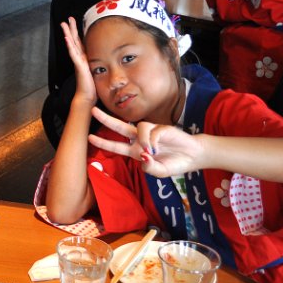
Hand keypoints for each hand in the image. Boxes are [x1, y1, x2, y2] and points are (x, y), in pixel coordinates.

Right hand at [62, 18, 97, 107]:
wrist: (87, 96)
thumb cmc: (92, 87)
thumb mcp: (96, 72)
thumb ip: (97, 65)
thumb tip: (105, 60)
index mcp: (84, 59)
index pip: (79, 43)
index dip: (77, 33)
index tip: (75, 24)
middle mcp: (79, 58)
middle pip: (74, 40)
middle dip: (71, 29)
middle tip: (67, 19)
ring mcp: (78, 61)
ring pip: (71, 44)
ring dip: (67, 33)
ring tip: (64, 24)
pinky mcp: (79, 66)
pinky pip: (73, 54)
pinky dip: (70, 46)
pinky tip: (67, 38)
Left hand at [88, 107, 203, 177]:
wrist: (193, 157)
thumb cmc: (175, 164)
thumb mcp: (160, 172)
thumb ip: (150, 168)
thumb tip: (143, 157)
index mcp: (136, 151)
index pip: (116, 145)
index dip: (103, 142)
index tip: (89, 138)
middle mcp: (140, 140)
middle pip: (119, 127)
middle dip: (106, 119)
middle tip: (93, 110)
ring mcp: (150, 132)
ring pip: (138, 128)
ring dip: (142, 139)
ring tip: (151, 150)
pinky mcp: (162, 127)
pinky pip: (152, 131)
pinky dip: (153, 139)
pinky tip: (158, 146)